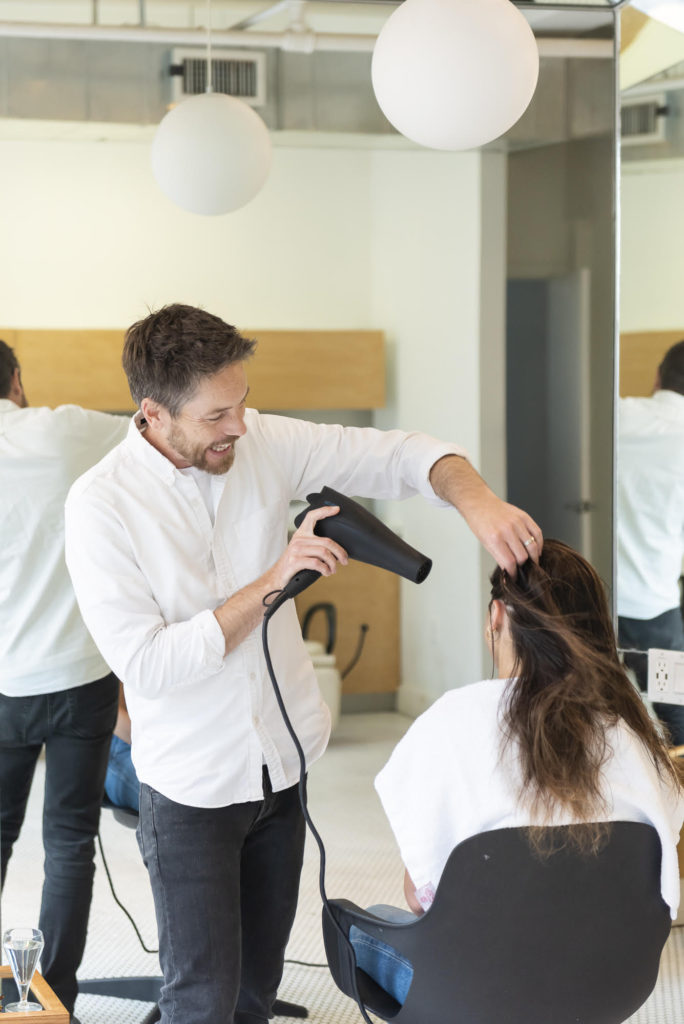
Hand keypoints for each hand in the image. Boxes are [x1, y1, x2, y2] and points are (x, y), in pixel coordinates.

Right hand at [269, 505, 348, 590]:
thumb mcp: (302, 550)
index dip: (324, 511)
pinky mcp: (295, 562)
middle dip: (340, 552)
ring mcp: (296, 551)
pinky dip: (325, 569)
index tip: (336, 509)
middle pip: (326, 541)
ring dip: (333, 563)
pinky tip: (326, 572)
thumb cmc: (293, 564)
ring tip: (333, 569)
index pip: (312, 516)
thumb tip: (335, 550)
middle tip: (344, 560)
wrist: (277, 577)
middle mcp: (298, 540)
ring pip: (324, 552)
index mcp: (301, 534)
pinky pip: (316, 563)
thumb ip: (314, 545)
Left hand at [429, 455, 542, 575]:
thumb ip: (499, 556)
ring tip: (531, 562)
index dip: (513, 573)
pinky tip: (536, 550)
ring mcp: (517, 522)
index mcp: (495, 539)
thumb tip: (510, 571)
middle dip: (523, 566)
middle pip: (523, 556)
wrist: (480, 503)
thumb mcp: (485, 543)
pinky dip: (539, 544)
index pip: (510, 563)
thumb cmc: (480, 523)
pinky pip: (538, 533)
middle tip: (522, 569)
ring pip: (533, 547)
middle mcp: (507, 530)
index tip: (515, 577)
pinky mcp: (524, 516)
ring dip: (533, 557)